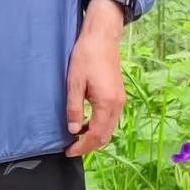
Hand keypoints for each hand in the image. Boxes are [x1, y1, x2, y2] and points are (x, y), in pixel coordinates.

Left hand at [65, 0, 127, 154]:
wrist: (102, 37)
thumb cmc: (86, 56)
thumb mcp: (74, 83)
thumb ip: (74, 108)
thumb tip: (74, 130)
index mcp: (107, 103)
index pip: (96, 135)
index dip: (83, 147)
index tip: (69, 151)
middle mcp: (117, 105)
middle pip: (106, 136)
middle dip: (89, 146)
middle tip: (72, 148)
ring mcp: (120, 100)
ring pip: (110, 128)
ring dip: (95, 137)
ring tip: (78, 138)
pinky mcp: (118, 95)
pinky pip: (111, 119)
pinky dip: (100, 127)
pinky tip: (87, 123)